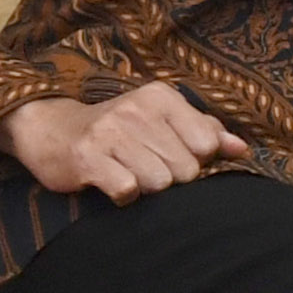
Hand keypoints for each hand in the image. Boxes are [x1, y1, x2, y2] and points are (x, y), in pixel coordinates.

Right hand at [0, 85, 244, 202]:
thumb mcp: (161, 119)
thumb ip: (205, 131)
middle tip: (144, 165)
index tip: (172, 154)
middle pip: (185, 169)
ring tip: (127, 172)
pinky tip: (111, 182)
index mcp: (162, 97)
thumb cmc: (119, 129)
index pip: (207, 144)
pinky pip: (127, 191)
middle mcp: (137, 110)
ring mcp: (111, 133)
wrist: (51, 130)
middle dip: (170, 177)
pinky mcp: (88, 158)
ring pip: (159, 182)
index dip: (195, 159)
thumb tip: (242, 149)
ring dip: (145, 187)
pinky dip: (123, 195)